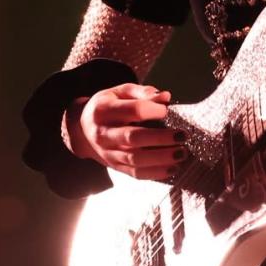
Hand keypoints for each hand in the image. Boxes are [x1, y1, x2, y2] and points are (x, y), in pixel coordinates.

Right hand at [66, 83, 186, 180]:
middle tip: (182, 135)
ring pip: (135, 159)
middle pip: (133, 138)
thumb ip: (143, 93)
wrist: (83, 130)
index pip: (132, 110)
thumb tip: (166, 97)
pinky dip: (156, 173)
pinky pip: (136, 174)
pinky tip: (173, 168)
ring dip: (161, 158)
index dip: (153, 109)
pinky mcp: (115, 167)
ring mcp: (108, 153)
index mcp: (104, 110)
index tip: (167, 109)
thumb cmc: (108, 106)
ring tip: (181, 153)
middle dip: (160, 138)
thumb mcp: (120, 92)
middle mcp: (103, 133)